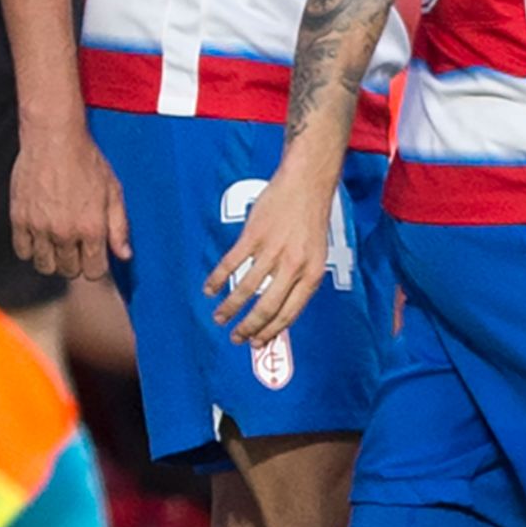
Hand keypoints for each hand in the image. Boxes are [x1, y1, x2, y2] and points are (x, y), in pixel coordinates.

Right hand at [10, 118, 131, 281]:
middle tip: (75, 247)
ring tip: (56, 244)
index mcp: (92, 228)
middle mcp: (65, 233)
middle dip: (75, 263)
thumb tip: (124, 255)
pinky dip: (30, 249)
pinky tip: (38, 237)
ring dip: (52, 259)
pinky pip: (22, 251)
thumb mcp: (113, 191)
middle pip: (69, 271)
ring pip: (45, 266)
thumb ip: (120, 227)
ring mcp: (40, 227)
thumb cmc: (86, 160)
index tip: (92, 256)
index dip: (95, 266)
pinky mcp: (19, 219)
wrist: (54, 138)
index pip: (93, 271)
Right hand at [204, 158, 336, 344]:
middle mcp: (293, 265)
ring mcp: (272, 250)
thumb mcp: (316, 254)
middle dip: (248, 327)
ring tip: (219, 317)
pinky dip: (218, 279)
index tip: (257, 343)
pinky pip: (232, 264)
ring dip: (230, 307)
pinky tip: (209, 289)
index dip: (271, 332)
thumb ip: (300, 280)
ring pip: (246, 288)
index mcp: (312, 274)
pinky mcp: (254, 235)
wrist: (306, 183)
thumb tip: (279, 308)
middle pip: (266, 307)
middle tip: (236, 337)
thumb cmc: (311, 218)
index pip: (289, 313)